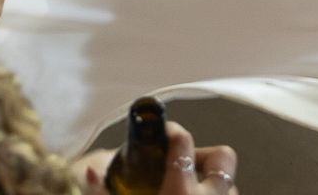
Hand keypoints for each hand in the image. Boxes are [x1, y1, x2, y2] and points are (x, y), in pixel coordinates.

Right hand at [78, 122, 237, 194]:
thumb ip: (102, 190)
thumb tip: (87, 172)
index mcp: (180, 192)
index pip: (183, 140)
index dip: (171, 129)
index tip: (160, 132)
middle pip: (222, 155)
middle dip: (204, 154)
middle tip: (182, 162)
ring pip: (230, 182)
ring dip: (212, 182)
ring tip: (190, 189)